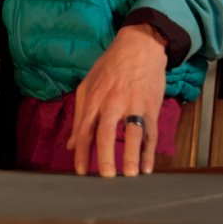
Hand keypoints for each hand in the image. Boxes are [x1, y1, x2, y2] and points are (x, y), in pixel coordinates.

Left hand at [66, 23, 167, 176]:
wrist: (139, 46)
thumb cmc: (110, 66)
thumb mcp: (87, 85)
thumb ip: (79, 115)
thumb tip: (71, 144)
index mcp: (94, 98)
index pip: (85, 129)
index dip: (82, 151)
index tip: (80, 171)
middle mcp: (112, 103)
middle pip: (106, 132)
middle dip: (105, 155)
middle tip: (105, 177)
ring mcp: (134, 105)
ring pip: (132, 133)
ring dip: (131, 155)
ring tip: (129, 175)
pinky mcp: (151, 106)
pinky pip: (151, 132)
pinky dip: (149, 151)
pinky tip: (147, 167)